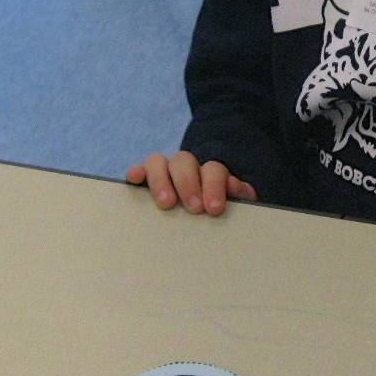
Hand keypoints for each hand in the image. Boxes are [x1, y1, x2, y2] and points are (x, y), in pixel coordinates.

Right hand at [126, 151, 257, 214]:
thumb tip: (234, 187)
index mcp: (211, 173)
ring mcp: (164, 171)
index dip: (214, 186)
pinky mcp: (145, 180)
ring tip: (166, 204)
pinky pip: (139, 170)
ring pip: (158, 161)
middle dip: (188, 184)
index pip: (213, 169)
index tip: (214, 209)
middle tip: (194, 209)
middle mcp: (186, 167)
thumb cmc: (219, 213)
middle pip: (184, 161)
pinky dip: (136, 172)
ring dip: (162, 181)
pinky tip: (134, 179)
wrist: (205, 214)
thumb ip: (240, 196)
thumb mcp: (235, 206)